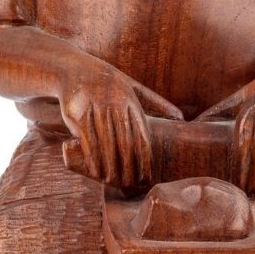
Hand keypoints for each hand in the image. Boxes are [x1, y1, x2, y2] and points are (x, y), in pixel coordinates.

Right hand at [60, 66, 182, 188]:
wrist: (73, 69)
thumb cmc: (109, 82)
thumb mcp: (134, 88)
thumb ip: (157, 103)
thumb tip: (181, 118)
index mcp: (130, 100)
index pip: (141, 135)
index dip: (144, 159)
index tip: (146, 176)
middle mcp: (114, 103)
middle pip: (124, 143)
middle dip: (128, 167)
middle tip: (131, 184)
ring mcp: (95, 108)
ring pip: (106, 144)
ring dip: (110, 166)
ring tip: (113, 181)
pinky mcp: (77, 114)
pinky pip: (87, 141)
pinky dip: (92, 159)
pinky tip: (96, 172)